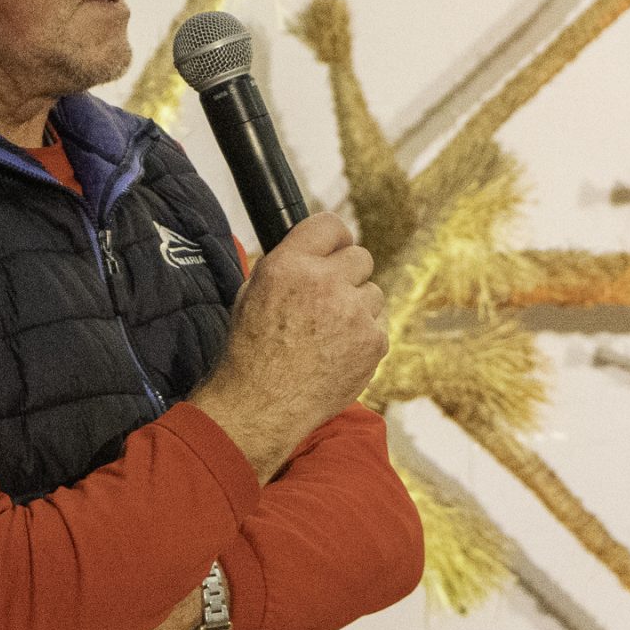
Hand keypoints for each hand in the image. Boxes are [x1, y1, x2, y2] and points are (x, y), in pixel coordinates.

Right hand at [190, 212, 386, 479]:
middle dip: (348, 274)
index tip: (333, 250)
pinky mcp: (374, 341)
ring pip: (373, 293)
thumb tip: (312, 250)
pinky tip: (338, 352)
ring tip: (329, 333)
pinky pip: (379, 325)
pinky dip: (364, 337)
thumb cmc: (251, 350)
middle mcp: (325, 282)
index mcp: (289, 265)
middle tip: (329, 298)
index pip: (330, 225)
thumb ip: (286, 265)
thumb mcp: (251, 293)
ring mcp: (354, 312)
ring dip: (357, 307)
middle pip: (361, 256)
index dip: (333, 239)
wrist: (263, 404)